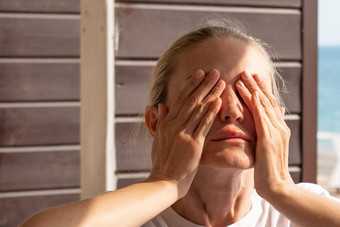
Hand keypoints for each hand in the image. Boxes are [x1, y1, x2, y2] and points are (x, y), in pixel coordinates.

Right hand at [147, 69, 224, 197]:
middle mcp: (175, 125)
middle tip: (215, 72)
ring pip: (199, 109)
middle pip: (191, 100)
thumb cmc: (162, 163)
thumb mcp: (158, 140)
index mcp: (167, 123)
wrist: (164, 181)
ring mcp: (183, 134)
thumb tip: (161, 106)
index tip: (199, 74)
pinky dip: (211, 112)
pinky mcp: (193, 144)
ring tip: (221, 82)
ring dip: (211, 94)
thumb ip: (161, 122)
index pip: (180, 99)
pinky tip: (218, 102)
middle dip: (204, 84)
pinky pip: (203, 125)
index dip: (191, 85)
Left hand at [235, 71, 293, 196]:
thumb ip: (269, 131)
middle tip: (247, 71)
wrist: (276, 186)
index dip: (260, 90)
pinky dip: (258, 106)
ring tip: (244, 77)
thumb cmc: (268, 168)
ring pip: (264, 106)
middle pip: (266, 101)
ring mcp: (276, 132)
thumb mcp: (269, 148)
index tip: (252, 78)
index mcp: (278, 128)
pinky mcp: (269, 140)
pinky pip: (263, 119)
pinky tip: (253, 95)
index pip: (268, 105)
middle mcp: (279, 127)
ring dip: (254, 90)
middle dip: (256, 85)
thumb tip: (270, 118)